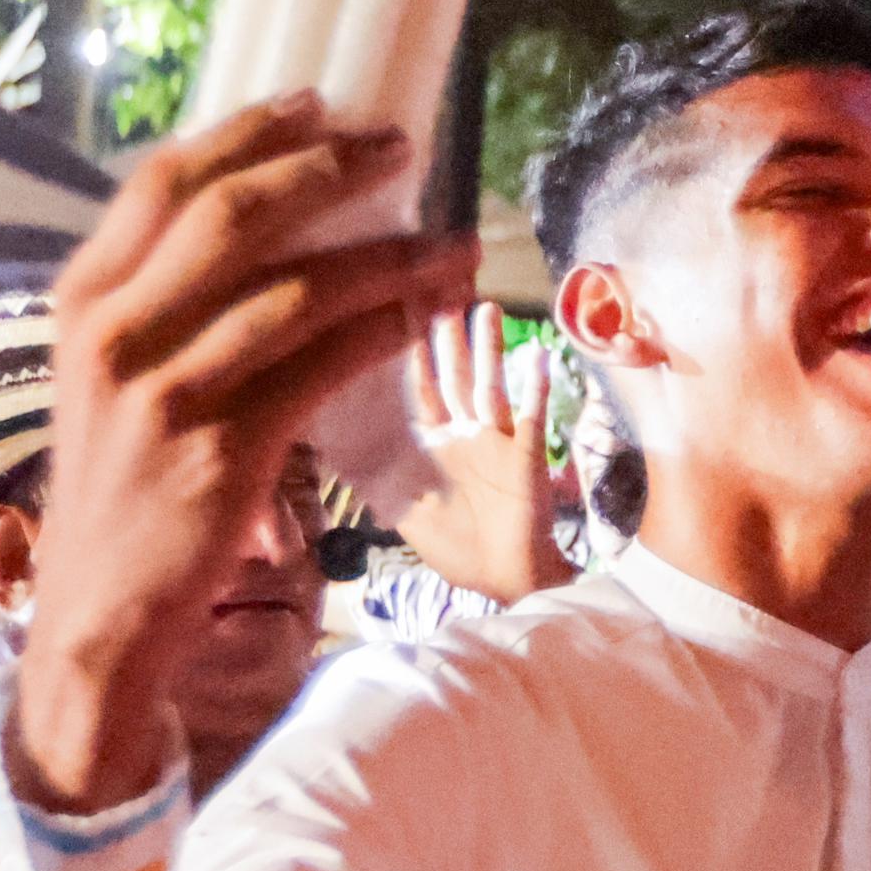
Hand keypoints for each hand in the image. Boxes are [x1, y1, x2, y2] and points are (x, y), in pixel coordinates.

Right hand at [10, 94, 478, 808]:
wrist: (99, 612)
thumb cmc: (124, 488)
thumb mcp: (115, 379)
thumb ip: (165, 303)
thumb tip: (263, 224)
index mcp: (82, 299)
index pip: (163, 182)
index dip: (246, 133)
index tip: (316, 102)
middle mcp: (113, 332)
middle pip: (230, 214)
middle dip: (325, 169)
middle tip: (399, 144)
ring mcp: (163, 391)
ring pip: (292, 290)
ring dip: (386, 256)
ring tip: (450, 236)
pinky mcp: (219, 449)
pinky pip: (319, 368)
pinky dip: (382, 329)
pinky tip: (429, 308)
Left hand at [397, 302, 570, 605]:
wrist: (507, 578)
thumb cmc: (457, 549)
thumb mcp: (406, 512)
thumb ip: (377, 480)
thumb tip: (329, 446)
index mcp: (434, 444)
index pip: (418, 387)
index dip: (410, 352)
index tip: (402, 309)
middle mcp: (465, 434)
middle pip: (454, 375)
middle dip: (448, 338)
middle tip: (442, 292)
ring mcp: (499, 441)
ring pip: (490, 385)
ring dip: (489, 351)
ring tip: (487, 309)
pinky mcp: (528, 456)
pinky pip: (533, 417)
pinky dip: (536, 389)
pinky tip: (541, 357)